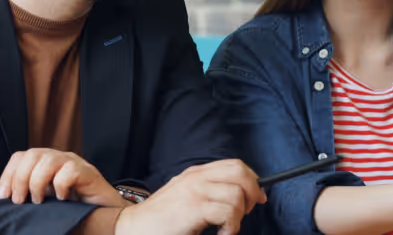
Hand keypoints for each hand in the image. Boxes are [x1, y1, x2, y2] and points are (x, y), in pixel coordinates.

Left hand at [0, 148, 123, 206]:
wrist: (106, 215)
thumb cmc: (74, 210)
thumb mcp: (46, 201)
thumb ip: (29, 196)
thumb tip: (6, 200)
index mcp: (45, 164)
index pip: (21, 156)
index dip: (8, 174)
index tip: (3, 197)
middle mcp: (59, 159)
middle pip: (32, 154)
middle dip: (20, 179)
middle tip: (20, 202)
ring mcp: (74, 163)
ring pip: (48, 159)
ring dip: (37, 182)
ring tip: (39, 201)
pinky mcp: (88, 172)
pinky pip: (69, 171)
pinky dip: (60, 186)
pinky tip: (63, 200)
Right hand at [114, 159, 266, 234]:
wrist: (134, 228)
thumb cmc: (161, 219)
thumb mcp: (185, 196)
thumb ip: (207, 191)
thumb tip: (239, 196)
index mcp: (196, 173)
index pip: (235, 165)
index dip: (252, 179)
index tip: (257, 197)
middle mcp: (196, 177)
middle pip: (240, 172)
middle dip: (253, 192)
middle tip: (247, 212)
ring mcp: (194, 191)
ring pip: (237, 194)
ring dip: (239, 216)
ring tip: (227, 228)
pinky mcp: (193, 207)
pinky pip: (228, 212)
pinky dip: (232, 227)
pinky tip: (221, 234)